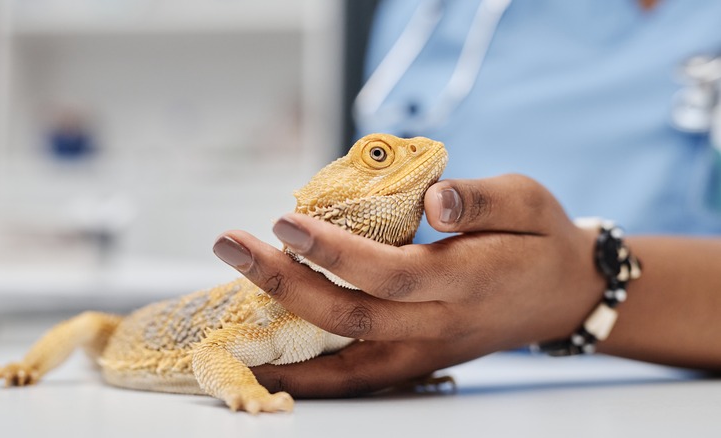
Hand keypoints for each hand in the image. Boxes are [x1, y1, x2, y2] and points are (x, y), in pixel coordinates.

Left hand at [213, 174, 604, 396]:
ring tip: (229, 313)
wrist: (563, 295)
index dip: (334, 251)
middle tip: (232, 246)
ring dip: (283, 338)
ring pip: (347, 358)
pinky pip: (356, 378)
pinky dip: (310, 377)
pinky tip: (267, 363)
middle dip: (285, 282)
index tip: (284, 222)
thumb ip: (481, 200)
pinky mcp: (417, 362)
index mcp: (467, 279)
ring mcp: (426, 352)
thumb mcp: (527, 200)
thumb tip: (432, 199)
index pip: (389, 272)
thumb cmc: (540, 239)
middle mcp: (441, 325)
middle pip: (352, 315)